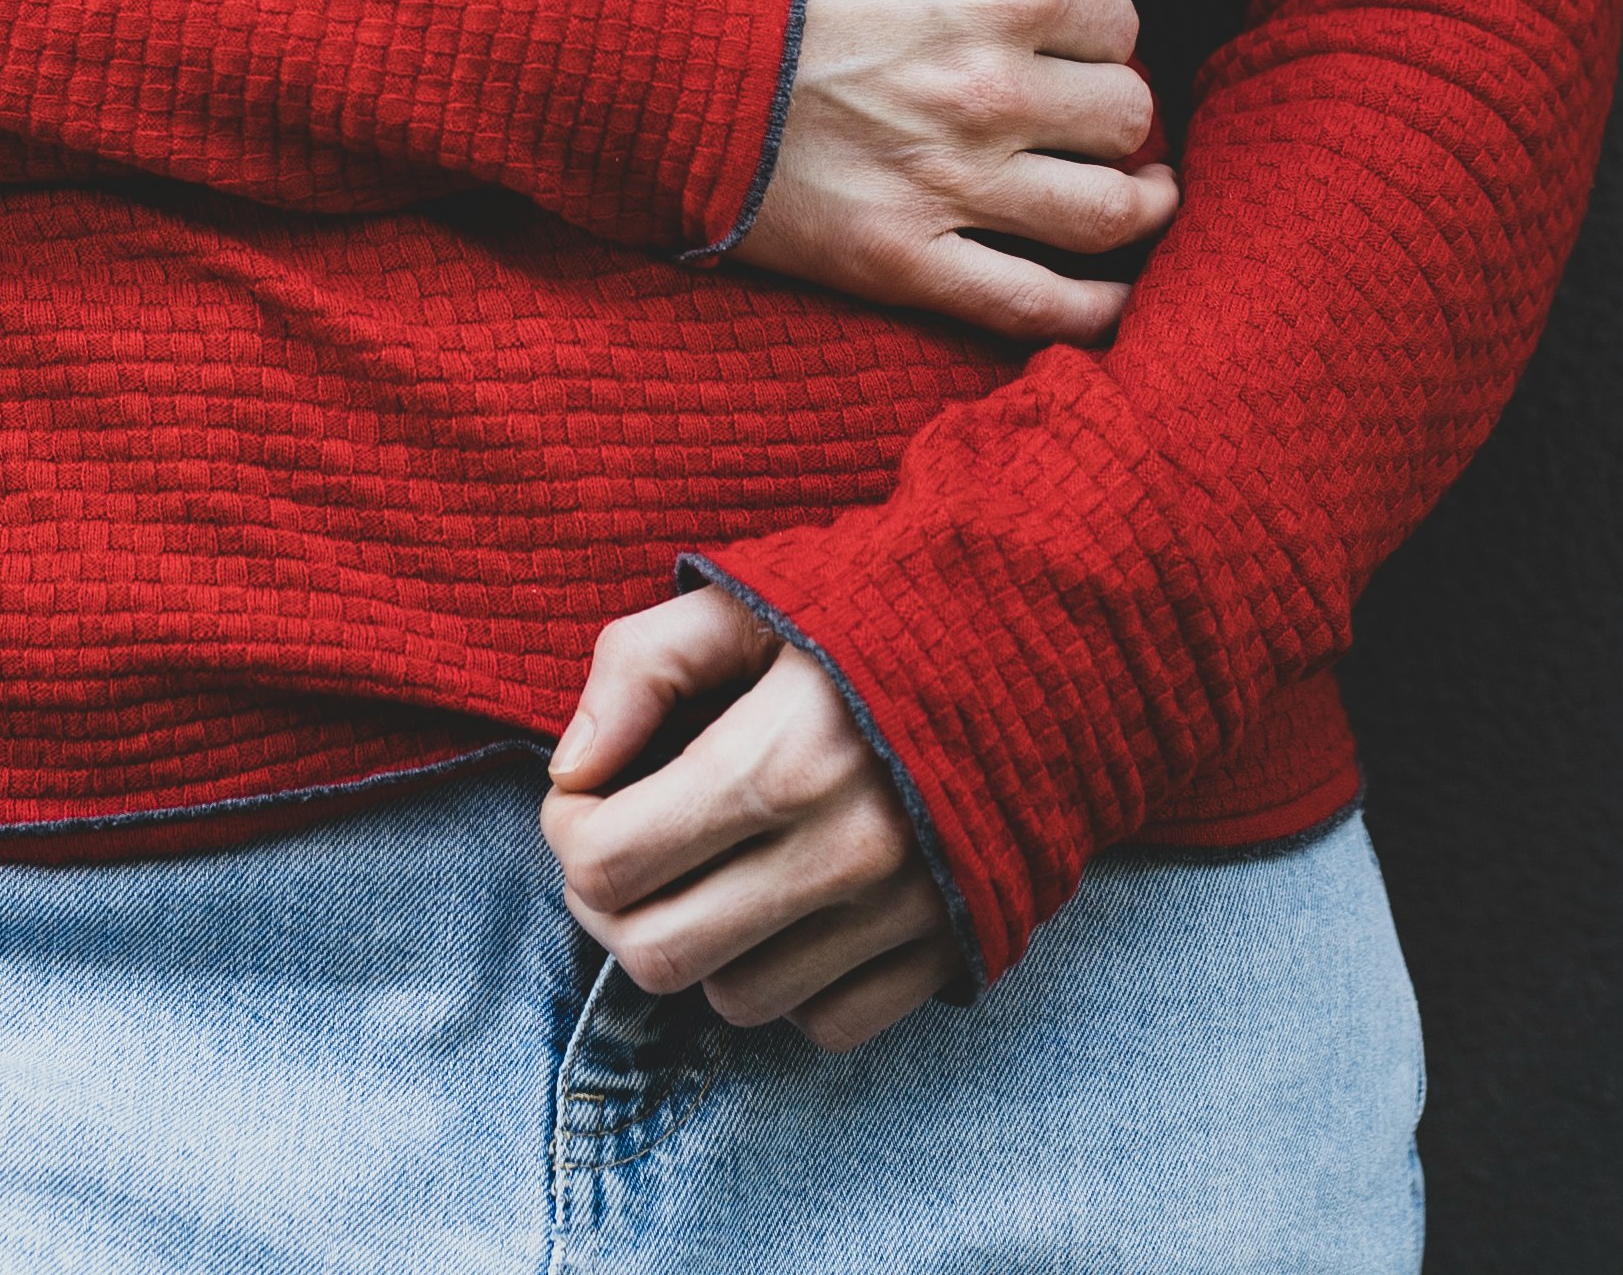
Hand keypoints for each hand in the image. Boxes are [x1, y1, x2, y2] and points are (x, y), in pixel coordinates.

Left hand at [541, 585, 967, 1049]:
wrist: (1053, 636)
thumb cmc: (879, 610)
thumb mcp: (749, 599)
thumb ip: (639, 666)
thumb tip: (569, 769)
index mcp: (785, 754)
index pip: (609, 863)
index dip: (569, 834)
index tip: (589, 797)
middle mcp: (846, 851)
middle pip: (657, 954)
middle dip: (613, 907)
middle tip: (628, 847)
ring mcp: (904, 914)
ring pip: (735, 1001)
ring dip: (701, 946)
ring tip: (715, 870)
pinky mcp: (950, 950)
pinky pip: (827, 1024)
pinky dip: (791, 984)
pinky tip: (792, 910)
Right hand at [725, 0, 1177, 343]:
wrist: (633, 35)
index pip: (1117, 23)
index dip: (1102, 39)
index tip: (1079, 52)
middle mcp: (995, 86)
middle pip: (1125, 116)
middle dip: (1116, 118)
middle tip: (1091, 125)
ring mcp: (952, 181)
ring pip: (1109, 213)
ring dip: (1139, 207)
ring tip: (1143, 202)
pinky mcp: (901, 261)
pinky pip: (1035, 306)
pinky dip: (1094, 309)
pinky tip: (1113, 297)